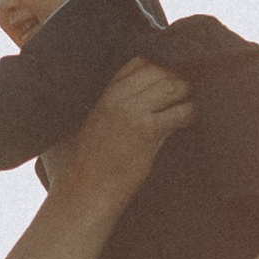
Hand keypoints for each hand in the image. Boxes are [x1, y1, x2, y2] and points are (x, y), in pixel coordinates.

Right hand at [48, 54, 191, 203]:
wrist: (81, 196)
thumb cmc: (70, 172)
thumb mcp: (68, 131)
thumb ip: (77, 114)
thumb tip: (73, 109)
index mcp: (102, 93)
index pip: (138, 62)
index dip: (156, 69)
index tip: (164, 83)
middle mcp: (116, 96)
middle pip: (160, 70)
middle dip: (175, 79)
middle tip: (184, 94)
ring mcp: (132, 111)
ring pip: (173, 86)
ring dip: (185, 94)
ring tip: (188, 105)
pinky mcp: (146, 131)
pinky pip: (181, 112)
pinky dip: (190, 114)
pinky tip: (189, 121)